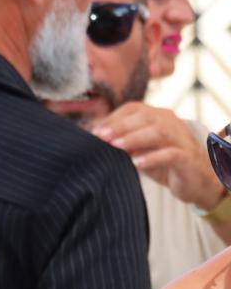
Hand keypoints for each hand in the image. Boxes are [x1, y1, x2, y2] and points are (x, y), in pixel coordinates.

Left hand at [93, 102, 224, 209]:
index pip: (134, 108)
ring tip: (115, 146)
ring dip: (134, 138)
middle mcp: (171, 122)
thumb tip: (91, 136)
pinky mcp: (188, 158)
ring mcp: (181, 139)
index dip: (113, 117)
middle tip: (100, 137)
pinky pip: (171, 154)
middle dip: (120, 126)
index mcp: (157, 116)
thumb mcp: (139, 149)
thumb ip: (120, 141)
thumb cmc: (162, 162)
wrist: (197, 180)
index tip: (93, 130)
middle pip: (145, 117)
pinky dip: (153, 157)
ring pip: (159, 131)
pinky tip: (137, 163)